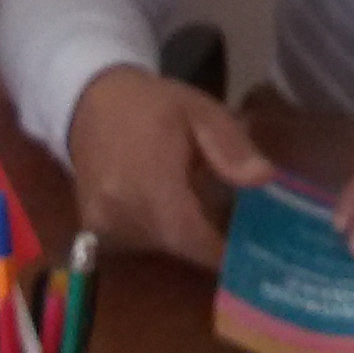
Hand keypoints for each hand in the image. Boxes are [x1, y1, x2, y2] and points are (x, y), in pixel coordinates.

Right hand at [65, 64, 275, 269]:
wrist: (90, 103)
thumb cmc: (152, 105)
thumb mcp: (200, 111)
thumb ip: (230, 146)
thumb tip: (264, 177)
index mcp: (150, 180)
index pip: (190, 235)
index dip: (221, 249)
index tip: (247, 246)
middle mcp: (121, 209)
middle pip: (178, 244)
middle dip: (206, 237)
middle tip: (228, 217)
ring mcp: (102, 222)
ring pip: (158, 245)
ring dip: (180, 232)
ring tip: (193, 200)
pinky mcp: (93, 228)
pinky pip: (137, 241)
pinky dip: (156, 230)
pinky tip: (164, 202)